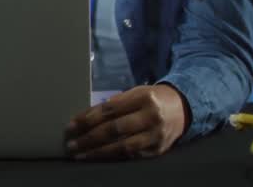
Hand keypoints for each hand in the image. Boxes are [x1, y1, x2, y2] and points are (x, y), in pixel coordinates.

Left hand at [64, 84, 189, 159]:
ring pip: (123, 146)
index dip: (87, 119)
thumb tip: (85, 119)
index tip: (70, 126)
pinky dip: (113, 157)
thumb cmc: (150, 99)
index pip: (109, 109)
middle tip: (71, 144)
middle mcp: (151, 116)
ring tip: (80, 154)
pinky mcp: (158, 150)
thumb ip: (113, 105)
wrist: (182, 108)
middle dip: (89, 138)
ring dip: (98, 152)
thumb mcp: (134, 94)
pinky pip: (132, 156)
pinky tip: (99, 158)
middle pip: (114, 129)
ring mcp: (156, 135)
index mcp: (143, 97)